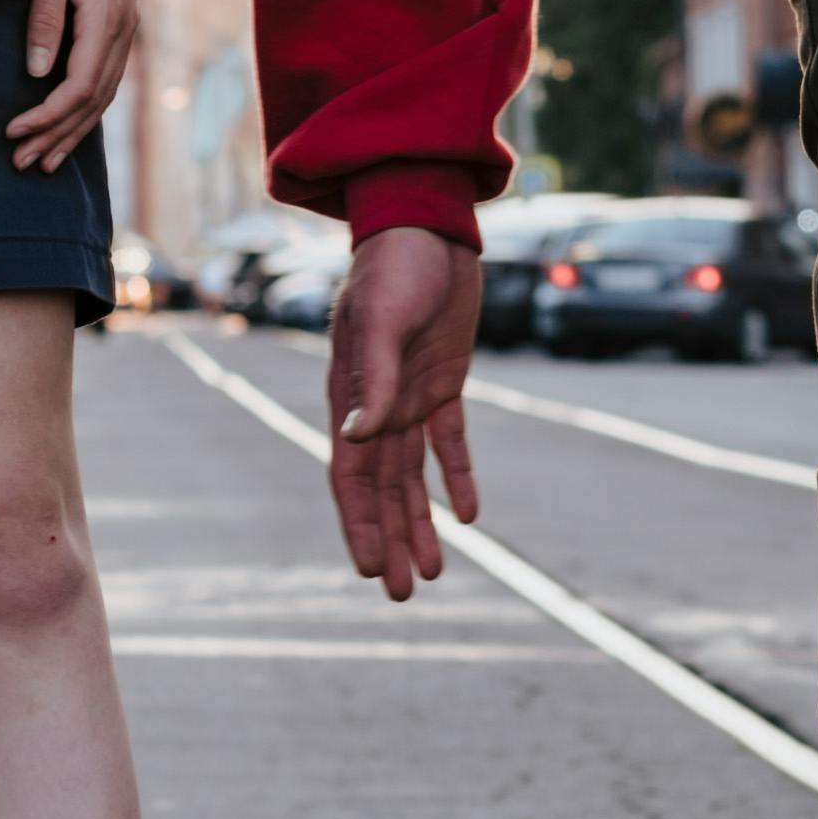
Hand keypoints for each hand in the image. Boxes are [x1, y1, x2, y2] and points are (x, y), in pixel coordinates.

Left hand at [8, 0, 136, 171]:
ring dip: (73, 129)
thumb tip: (36, 73)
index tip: (13, 133)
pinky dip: (87, 106)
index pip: (78, 87)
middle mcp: (123, 28)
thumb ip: (45, 17)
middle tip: (22, 164)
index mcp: (106, 17)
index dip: (46, 117)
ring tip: (45, 158)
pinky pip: (107, 76)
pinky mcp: (120, 19)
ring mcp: (126, 25)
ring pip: (103, 94)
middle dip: (57, 136)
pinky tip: (71, 120)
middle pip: (93, 101)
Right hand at [326, 226, 482, 598]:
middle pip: (381, 487)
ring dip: (420, 521)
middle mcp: (375, 404)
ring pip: (412, 474)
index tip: (371, 570)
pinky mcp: (443, 380)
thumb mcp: (385, 320)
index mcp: (350, 395)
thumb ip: (374, 380)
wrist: (428, 225)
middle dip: (390, 539)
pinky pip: (449, 441)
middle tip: (401, 593)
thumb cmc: (396, 265)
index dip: (360, 524)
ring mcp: (409, 393)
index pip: (351, 475)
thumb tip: (358, 440)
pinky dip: (456, 477)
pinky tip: (467, 515)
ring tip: (434, 570)